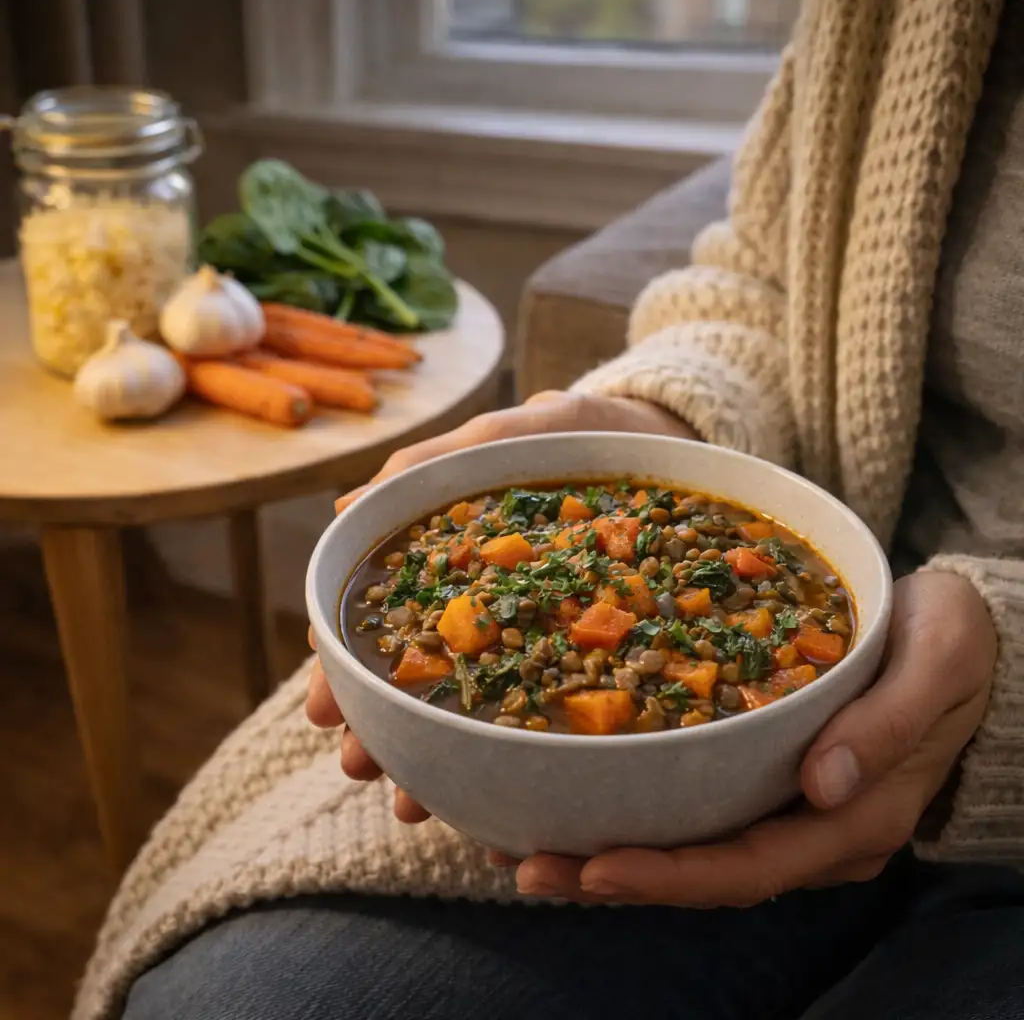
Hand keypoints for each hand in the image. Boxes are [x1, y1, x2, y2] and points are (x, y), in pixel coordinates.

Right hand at [307, 390, 697, 820]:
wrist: (661, 439)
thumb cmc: (573, 432)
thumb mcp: (504, 434)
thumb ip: (434, 465)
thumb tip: (347, 510)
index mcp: (453, 562)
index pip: (383, 622)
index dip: (346, 666)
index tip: (326, 708)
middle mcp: (486, 608)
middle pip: (421, 676)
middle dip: (382, 727)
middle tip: (358, 767)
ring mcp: (537, 633)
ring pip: (477, 706)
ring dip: (438, 754)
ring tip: (413, 803)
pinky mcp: (592, 649)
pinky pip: (555, 708)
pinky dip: (524, 754)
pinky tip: (510, 797)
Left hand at [512, 571, 996, 904]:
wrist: (958, 634)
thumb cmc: (950, 643)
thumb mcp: (937, 663)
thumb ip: (888, 725)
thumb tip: (822, 784)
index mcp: (856, 817)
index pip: (752, 867)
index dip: (673, 874)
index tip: (597, 865)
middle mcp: (814, 829)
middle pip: (705, 873)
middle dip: (615, 876)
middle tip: (527, 865)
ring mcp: (788, 808)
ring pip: (692, 848)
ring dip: (610, 853)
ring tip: (525, 845)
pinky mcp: (767, 776)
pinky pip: (696, 808)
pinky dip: (635, 811)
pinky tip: (578, 793)